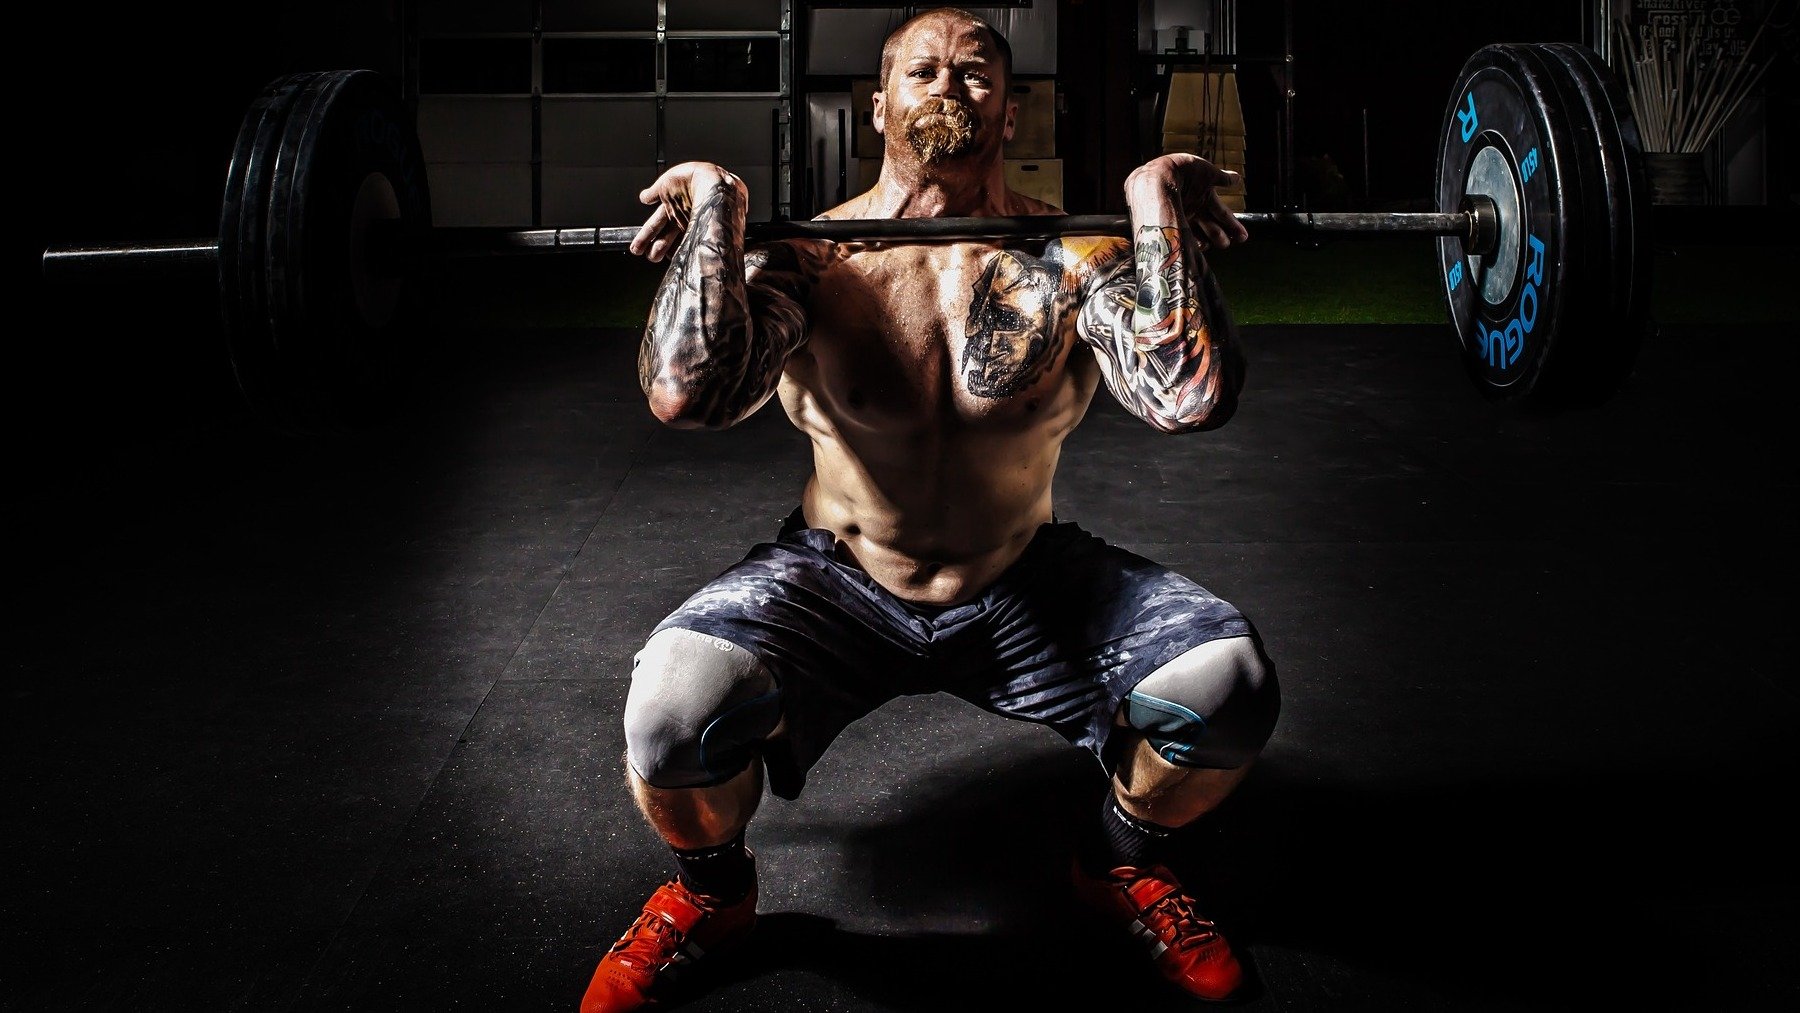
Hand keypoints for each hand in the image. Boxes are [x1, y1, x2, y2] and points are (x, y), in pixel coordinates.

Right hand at [630, 161, 745, 261]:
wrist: (712, 180)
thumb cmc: (692, 177)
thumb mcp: (667, 182)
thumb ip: (654, 192)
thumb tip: (643, 197)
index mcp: (671, 205)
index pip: (654, 224)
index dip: (644, 236)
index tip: (636, 247)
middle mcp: (681, 217)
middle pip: (663, 237)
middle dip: (652, 247)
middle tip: (645, 255)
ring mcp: (692, 225)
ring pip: (674, 242)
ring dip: (663, 250)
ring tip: (654, 257)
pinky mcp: (702, 231)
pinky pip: (689, 245)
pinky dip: (681, 251)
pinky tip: (674, 258)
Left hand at [1123, 153, 1248, 249]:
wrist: (1160, 174)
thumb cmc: (1184, 170)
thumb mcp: (1208, 173)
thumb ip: (1222, 178)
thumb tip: (1237, 178)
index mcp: (1204, 197)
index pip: (1223, 213)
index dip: (1233, 225)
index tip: (1243, 236)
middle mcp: (1194, 209)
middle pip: (1213, 227)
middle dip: (1222, 236)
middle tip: (1228, 243)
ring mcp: (1183, 217)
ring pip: (1200, 234)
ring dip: (1211, 239)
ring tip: (1221, 243)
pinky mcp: (1172, 222)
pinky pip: (1185, 237)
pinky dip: (1194, 242)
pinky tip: (1202, 247)